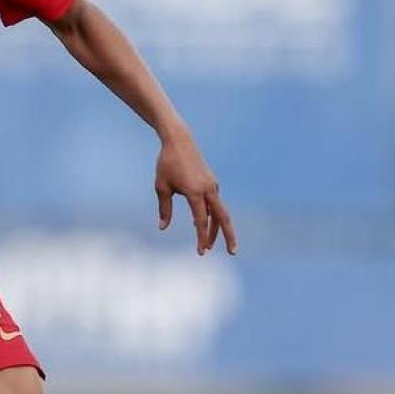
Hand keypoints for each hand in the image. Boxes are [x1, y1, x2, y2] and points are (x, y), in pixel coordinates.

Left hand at [155, 136, 237, 255]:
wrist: (180, 140)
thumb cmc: (167, 163)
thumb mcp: (161, 187)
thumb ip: (164, 209)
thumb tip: (162, 228)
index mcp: (195, 191)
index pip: (202, 220)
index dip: (202, 237)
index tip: (201, 252)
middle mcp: (208, 189)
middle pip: (223, 217)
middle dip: (228, 236)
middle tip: (233, 252)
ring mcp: (212, 185)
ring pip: (220, 212)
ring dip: (217, 229)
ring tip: (210, 246)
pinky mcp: (211, 183)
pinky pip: (214, 204)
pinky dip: (212, 216)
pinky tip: (202, 224)